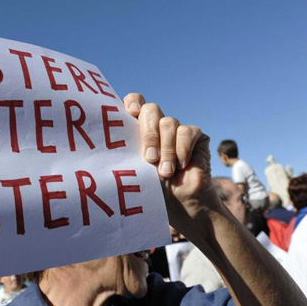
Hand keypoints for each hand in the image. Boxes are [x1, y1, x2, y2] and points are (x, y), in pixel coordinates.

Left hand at [123, 93, 218, 235]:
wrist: (180, 204)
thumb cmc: (154, 190)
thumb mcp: (136, 169)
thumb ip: (128, 150)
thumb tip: (110, 140)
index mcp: (138, 131)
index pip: (135, 103)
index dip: (133, 101)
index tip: (130, 112)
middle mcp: (157, 127)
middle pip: (151, 109)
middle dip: (148, 133)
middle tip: (149, 158)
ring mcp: (177, 130)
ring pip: (169, 122)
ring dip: (166, 150)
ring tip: (166, 172)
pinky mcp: (196, 136)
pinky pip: (187, 132)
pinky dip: (182, 150)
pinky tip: (182, 165)